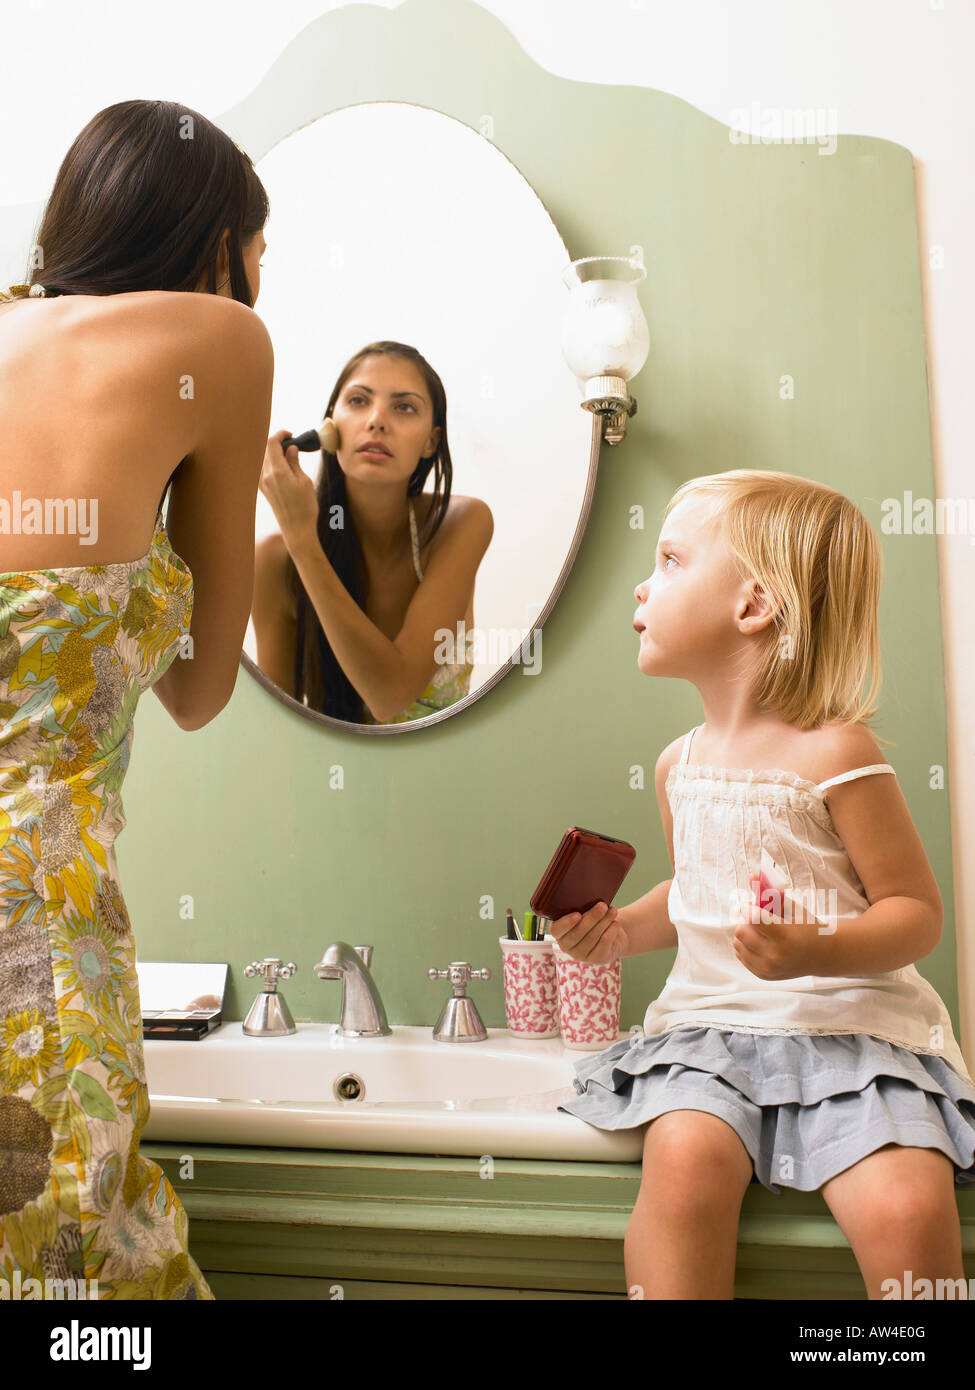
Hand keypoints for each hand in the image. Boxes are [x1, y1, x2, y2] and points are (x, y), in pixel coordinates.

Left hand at [259, 429, 319, 550]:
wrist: (297, 529)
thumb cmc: (305, 507)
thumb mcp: (304, 482)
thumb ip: (294, 462)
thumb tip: (290, 448)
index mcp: (277, 472)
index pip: (271, 443)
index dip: (280, 434)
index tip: (290, 434)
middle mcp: (266, 476)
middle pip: (265, 449)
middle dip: (277, 442)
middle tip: (291, 443)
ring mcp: (262, 483)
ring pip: (262, 458)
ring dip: (273, 452)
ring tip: (288, 454)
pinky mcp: (263, 489)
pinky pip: (263, 468)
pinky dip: (270, 462)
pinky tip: (283, 465)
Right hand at [549, 901, 625, 964]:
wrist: (612, 933)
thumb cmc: (594, 919)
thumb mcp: (585, 912)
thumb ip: (582, 907)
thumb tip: (587, 897)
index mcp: (559, 933)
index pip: (556, 930)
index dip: (566, 923)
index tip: (577, 914)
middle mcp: (567, 946)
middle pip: (577, 933)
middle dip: (591, 918)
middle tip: (602, 906)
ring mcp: (581, 955)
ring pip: (592, 937)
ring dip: (604, 921)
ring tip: (612, 911)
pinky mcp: (597, 959)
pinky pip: (604, 943)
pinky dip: (611, 931)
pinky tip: (615, 923)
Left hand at [732, 878, 825, 980]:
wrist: (823, 955)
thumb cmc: (808, 926)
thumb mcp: (793, 907)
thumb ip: (771, 892)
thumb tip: (751, 876)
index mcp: (785, 936)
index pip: (752, 918)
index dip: (748, 907)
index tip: (751, 903)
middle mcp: (775, 955)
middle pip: (740, 931)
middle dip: (746, 921)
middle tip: (758, 917)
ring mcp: (769, 968)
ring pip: (737, 943)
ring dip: (746, 933)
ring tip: (762, 931)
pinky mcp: (763, 975)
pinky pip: (741, 955)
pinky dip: (747, 946)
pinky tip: (762, 943)